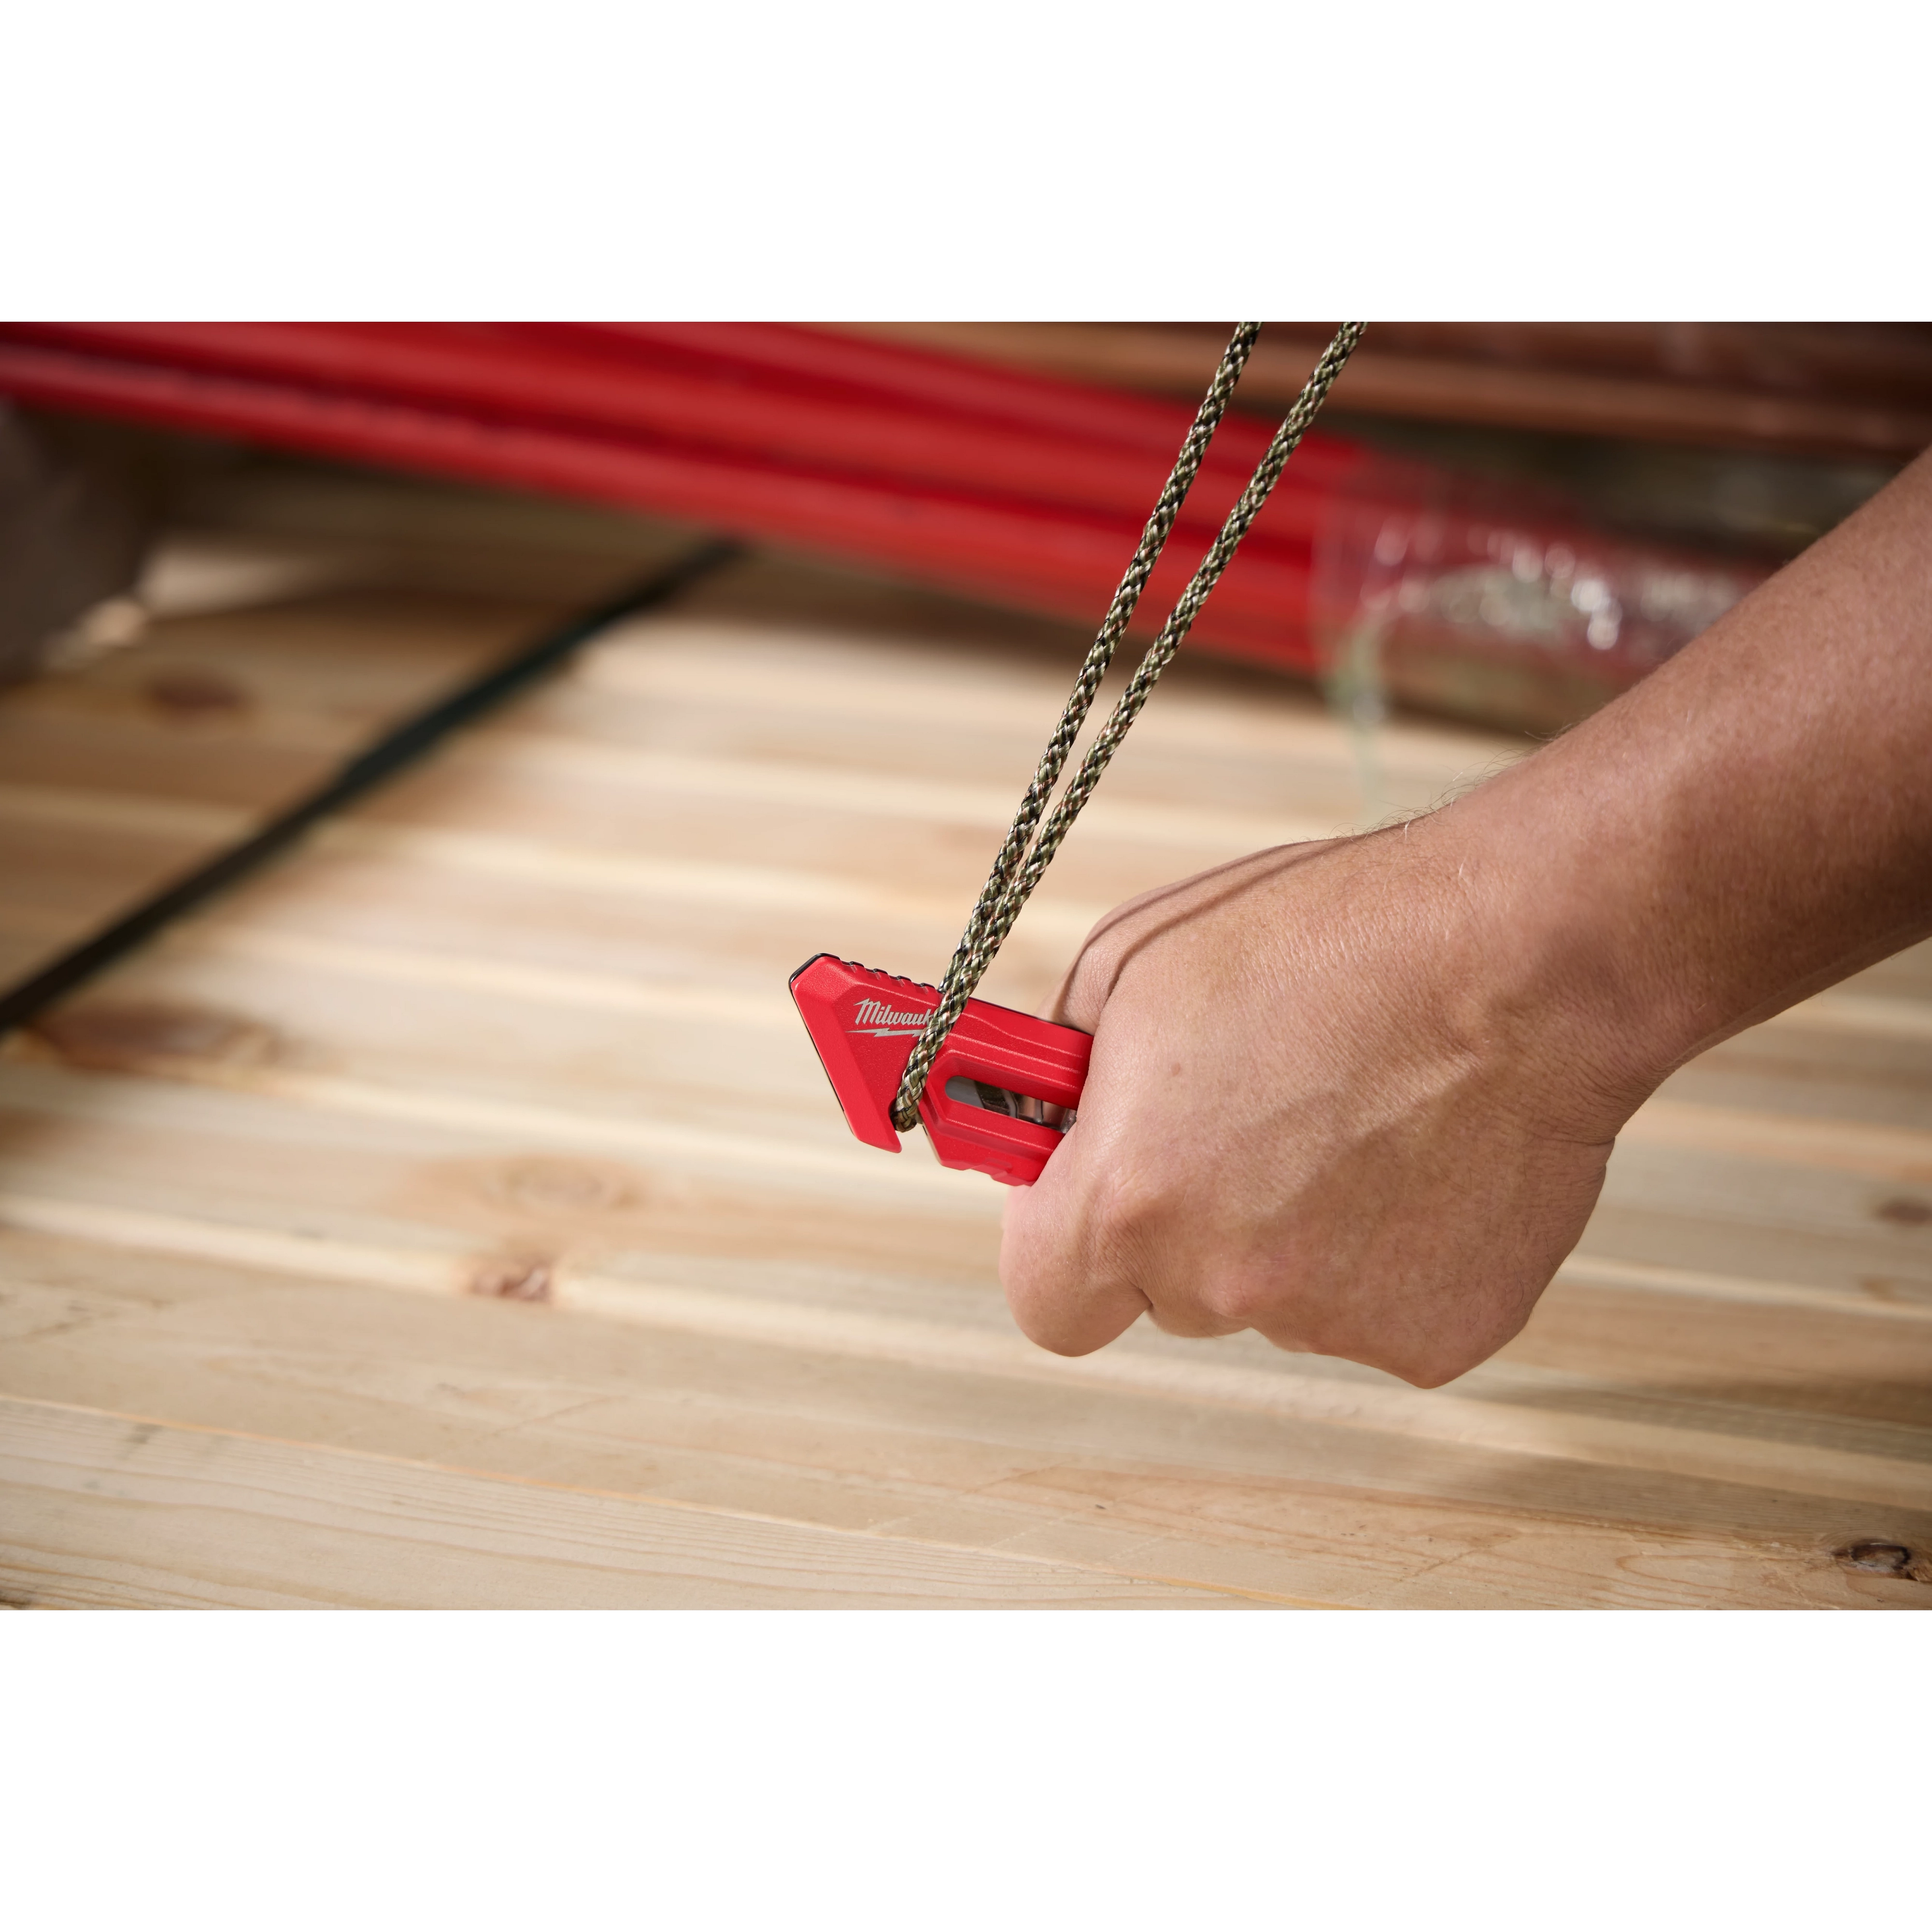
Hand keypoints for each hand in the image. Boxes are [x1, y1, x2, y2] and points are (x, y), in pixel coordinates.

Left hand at [999, 827, 1638, 1385]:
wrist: (1520, 957)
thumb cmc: (1328, 939)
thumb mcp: (1134, 962)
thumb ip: (1063, 1072)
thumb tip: (1041, 1126)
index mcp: (1130, 1202)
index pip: (1047, 1301)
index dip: (1067, 1245)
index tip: (1094, 1192)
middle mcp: (1224, 1284)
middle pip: (1169, 1292)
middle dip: (1192, 1219)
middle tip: (1255, 1115)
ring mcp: (1335, 1323)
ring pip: (1276, 1297)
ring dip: (1296, 1229)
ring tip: (1358, 1115)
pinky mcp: (1437, 1339)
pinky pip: (1376, 1306)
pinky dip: (1391, 1249)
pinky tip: (1422, 1156)